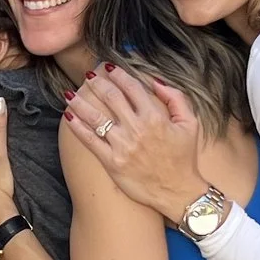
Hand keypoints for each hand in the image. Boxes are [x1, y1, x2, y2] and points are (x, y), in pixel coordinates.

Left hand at [65, 66, 208, 221]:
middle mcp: (136, 128)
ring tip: (69, 93)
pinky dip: (77, 126)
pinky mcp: (112, 162)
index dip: (118, 74)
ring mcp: (122, 146)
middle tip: (88, 75)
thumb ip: (175, 97)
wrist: (177, 191)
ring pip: (95, 117)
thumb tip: (154, 81)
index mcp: (155, 116)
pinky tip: (68, 116)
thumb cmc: (184, 158)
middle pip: (110, 97)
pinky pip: (90, 140)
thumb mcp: (190, 123)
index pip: (131, 87)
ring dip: (80, 102)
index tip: (109, 67)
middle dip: (97, 83)